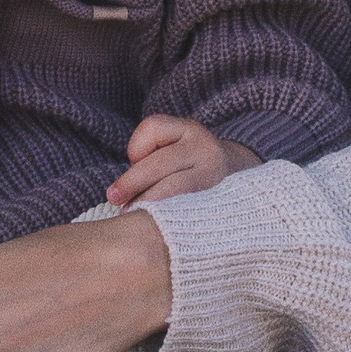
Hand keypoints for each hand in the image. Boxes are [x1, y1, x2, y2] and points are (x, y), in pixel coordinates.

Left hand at [107, 114, 261, 206]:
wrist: (236, 180)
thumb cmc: (187, 168)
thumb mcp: (173, 149)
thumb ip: (149, 162)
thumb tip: (117, 194)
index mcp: (189, 130)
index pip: (152, 128)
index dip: (136, 148)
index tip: (136, 162)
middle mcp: (205, 149)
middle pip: (158, 164)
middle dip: (130, 183)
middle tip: (114, 199)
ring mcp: (214, 177)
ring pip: (172, 189)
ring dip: (146, 204)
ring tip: (131, 215)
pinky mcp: (218, 202)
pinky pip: (184, 210)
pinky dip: (165, 215)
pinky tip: (157, 223)